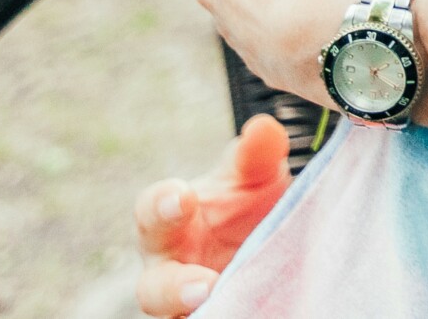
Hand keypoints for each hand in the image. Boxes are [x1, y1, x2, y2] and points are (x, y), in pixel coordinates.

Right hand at [133, 115, 291, 315]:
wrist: (275, 245)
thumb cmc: (247, 205)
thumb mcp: (257, 176)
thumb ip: (258, 155)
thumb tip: (264, 127)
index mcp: (171, 220)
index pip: (152, 210)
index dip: (163, 205)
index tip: (184, 198)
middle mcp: (170, 268)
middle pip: (153, 287)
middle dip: (172, 288)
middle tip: (204, 286)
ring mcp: (187, 305)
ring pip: (175, 318)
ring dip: (195, 314)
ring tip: (223, 305)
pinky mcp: (218, 316)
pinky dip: (230, 316)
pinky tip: (255, 311)